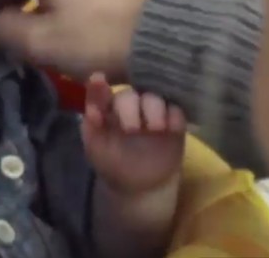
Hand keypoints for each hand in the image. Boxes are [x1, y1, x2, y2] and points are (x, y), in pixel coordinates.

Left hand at [82, 73, 184, 194]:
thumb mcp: (96, 147)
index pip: (101, 92)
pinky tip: (171, 128)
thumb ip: (92, 125)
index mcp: (107, 109)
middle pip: (130, 94)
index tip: (98, 81)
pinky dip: (174, 116)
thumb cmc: (113, 163)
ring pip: (155, 97)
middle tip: (131, 129)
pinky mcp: (174, 122)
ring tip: (155, 128)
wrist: (141, 187)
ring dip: (154, 108)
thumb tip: (91, 107)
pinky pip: (177, 111)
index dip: (99, 87)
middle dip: (130, 107)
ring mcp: (152, 111)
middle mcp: (129, 104)